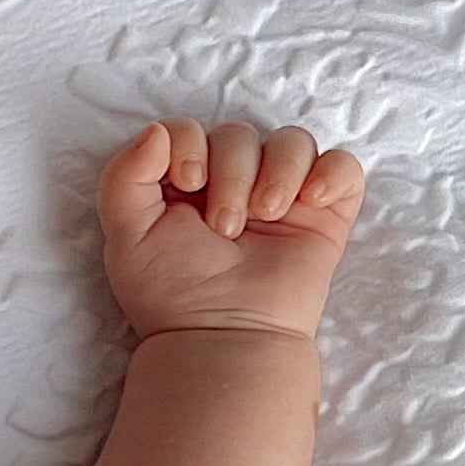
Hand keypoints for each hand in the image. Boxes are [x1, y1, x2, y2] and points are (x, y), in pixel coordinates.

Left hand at [97, 117, 364, 342]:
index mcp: (186, 184)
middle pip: (239, 134)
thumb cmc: (173, 294)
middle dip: (231, 174)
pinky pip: (342, 167)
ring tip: (264, 218)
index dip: (189, 143)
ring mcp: (281, 196)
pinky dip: (331, 172)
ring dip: (277, 173)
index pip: (191, 129)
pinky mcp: (323, 214)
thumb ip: (123, 177)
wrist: (223, 336)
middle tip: (225, 228)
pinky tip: (310, 201)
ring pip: (291, 141)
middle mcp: (233, 183)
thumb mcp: (126, 235)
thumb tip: (156, 130)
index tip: (187, 183)